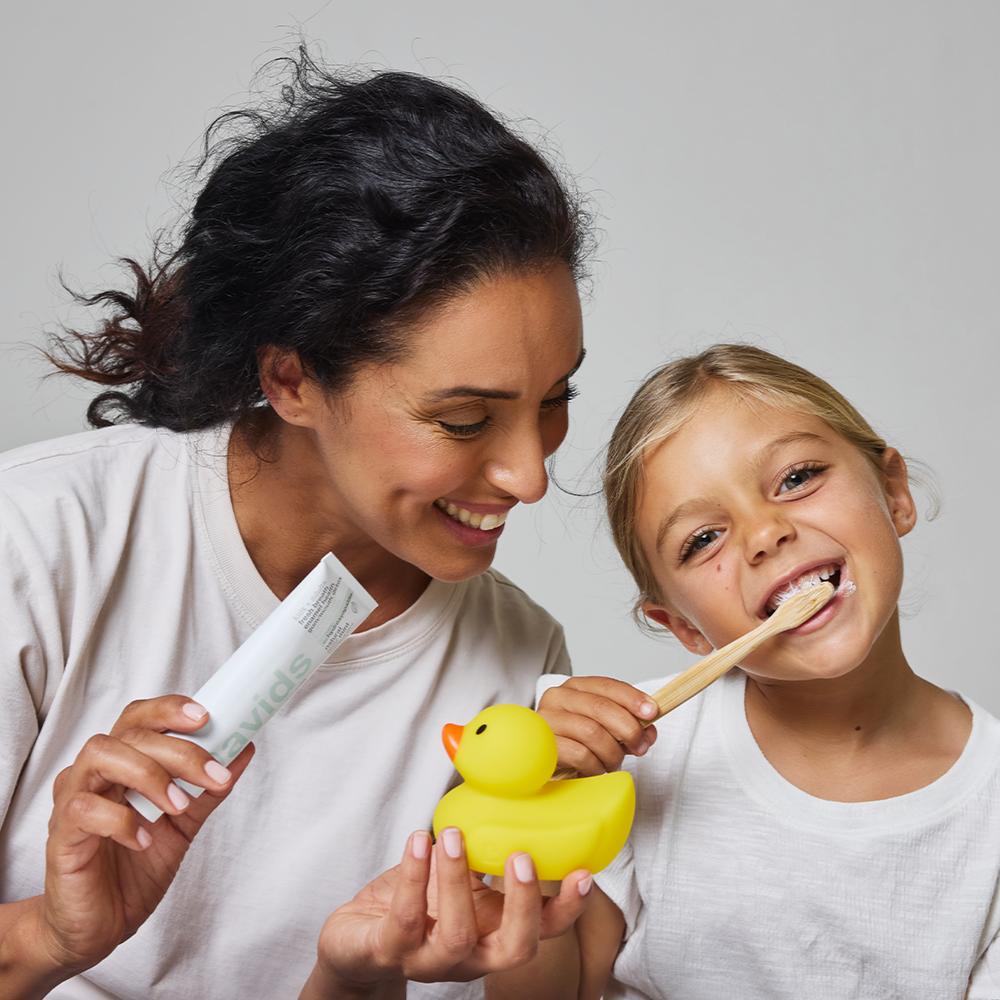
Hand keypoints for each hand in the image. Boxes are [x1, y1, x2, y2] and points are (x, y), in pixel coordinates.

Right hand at [35, 696, 252, 978]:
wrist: (99, 928)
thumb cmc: (134, 870)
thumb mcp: (183, 826)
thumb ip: (208, 789)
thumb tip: (244, 748)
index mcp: (121, 765)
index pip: (139, 717)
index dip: (169, 709)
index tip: (207, 717)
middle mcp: (93, 775)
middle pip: (129, 734)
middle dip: (178, 749)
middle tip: (213, 775)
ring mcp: (71, 802)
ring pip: (101, 756)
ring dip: (149, 775)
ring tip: (178, 806)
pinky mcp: (61, 838)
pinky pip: (84, 809)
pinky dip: (122, 820)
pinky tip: (145, 840)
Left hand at [302, 828, 591, 997]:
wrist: (355, 941)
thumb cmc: (412, 904)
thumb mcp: (456, 877)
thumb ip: (482, 851)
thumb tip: (509, 795)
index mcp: (491, 933)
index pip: (542, 931)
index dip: (566, 909)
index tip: (583, 873)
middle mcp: (468, 955)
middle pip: (513, 950)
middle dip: (523, 905)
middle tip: (519, 856)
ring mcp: (428, 959)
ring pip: (456, 935)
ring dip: (458, 880)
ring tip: (453, 834)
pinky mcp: (387, 951)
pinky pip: (405, 918)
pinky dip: (413, 875)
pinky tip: (418, 841)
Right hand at [538, 676, 658, 774]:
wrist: (541, 762)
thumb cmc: (574, 743)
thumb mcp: (604, 729)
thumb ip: (628, 726)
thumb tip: (650, 731)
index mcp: (575, 688)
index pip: (607, 686)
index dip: (633, 698)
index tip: (652, 712)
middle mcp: (558, 698)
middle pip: (602, 707)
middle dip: (629, 729)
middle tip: (640, 747)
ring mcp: (547, 720)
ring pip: (593, 732)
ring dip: (612, 753)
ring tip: (612, 763)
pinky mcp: (543, 745)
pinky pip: (581, 755)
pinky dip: (596, 766)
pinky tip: (595, 769)